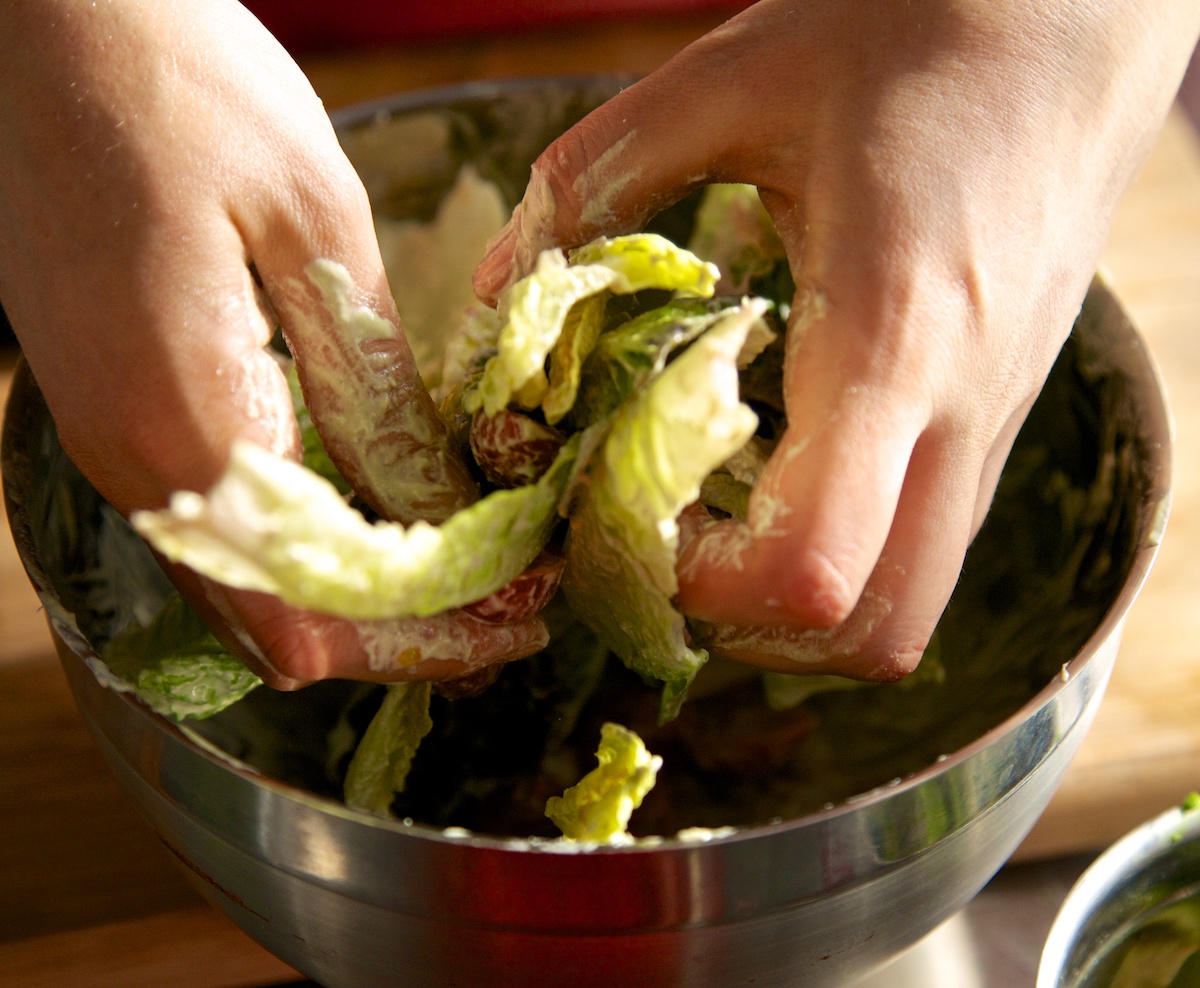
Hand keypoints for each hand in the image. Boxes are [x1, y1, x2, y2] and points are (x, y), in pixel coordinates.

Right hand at [0, 0, 544, 686]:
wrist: (42, 26)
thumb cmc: (181, 88)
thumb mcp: (312, 225)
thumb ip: (371, 388)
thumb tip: (443, 511)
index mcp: (184, 420)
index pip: (314, 608)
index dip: (427, 632)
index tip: (521, 615)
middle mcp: (130, 465)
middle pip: (278, 623)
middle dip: (405, 633)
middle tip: (513, 610)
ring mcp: (107, 447)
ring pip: (247, 588)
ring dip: (361, 599)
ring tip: (473, 581)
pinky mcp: (109, 416)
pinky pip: (220, 532)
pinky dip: (309, 551)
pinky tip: (381, 521)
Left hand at [474, 0, 1199, 679]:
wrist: (1072, 27)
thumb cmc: (911, 37)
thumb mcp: (731, 85)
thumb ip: (599, 180)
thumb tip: (497, 284)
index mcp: (887, 339)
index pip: (814, 568)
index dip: (704, 587)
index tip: (636, 521)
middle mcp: (958, 413)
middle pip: (880, 634)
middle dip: (758, 629)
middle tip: (674, 549)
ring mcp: (994, 427)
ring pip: (914, 603)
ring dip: (804, 605)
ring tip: (720, 521)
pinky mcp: (1001, 418)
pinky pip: (928, 543)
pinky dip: (846, 551)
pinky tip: (786, 472)